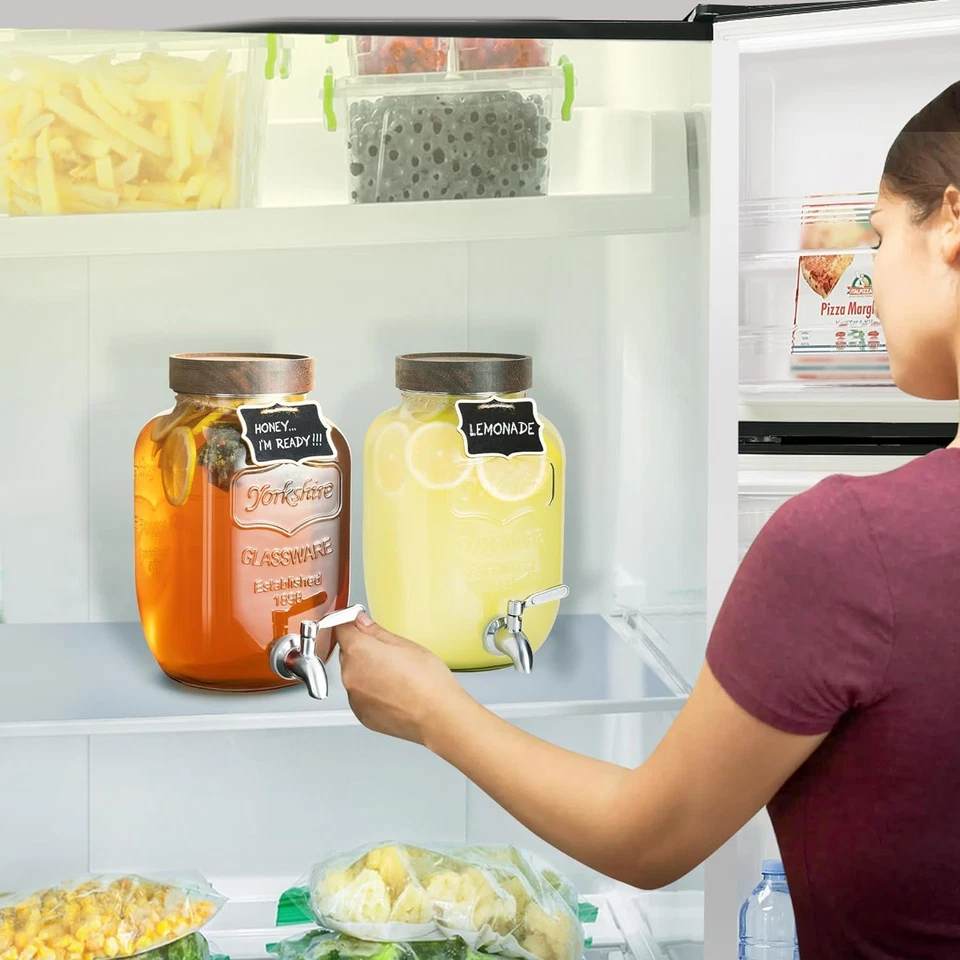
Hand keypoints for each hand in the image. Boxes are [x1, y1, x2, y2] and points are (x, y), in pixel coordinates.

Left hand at [335, 612, 470, 745]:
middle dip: (363, 650)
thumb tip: (361, 622)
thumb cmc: (427, 681)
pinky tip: (393, 691)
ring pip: (354, 675)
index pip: (341, 628)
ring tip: (395, 676)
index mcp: (359, 651)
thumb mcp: (404, 644)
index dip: (351, 623)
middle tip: (389, 654)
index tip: (359, 624)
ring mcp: (354, 698)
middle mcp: (350, 675)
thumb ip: (375, 631)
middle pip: (347, 653)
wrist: (438, 716)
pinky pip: (360, 695)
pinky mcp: (361, 714)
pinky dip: (371, 692)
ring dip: (367, 672)